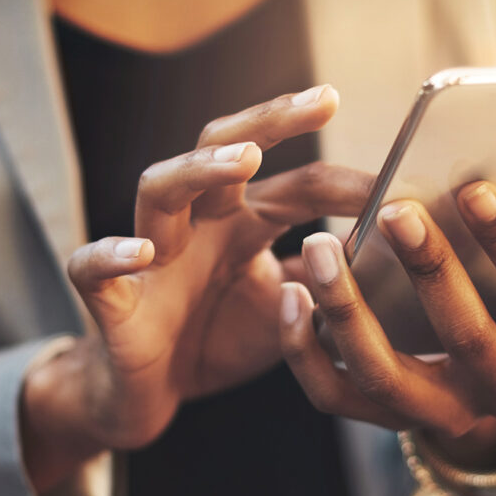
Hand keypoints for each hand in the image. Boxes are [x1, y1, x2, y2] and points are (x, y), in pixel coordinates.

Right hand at [21, 85, 372, 489]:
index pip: (296, 183)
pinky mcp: (111, 301)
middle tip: (322, 99)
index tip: (402, 179)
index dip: (347, 181)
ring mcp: (149, 256)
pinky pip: (93, 268)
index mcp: (240, 221)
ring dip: (200, 169)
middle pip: (221, 147)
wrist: (147, 396)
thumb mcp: (289, 311)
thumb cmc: (215, 339)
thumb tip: (396, 259)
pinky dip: (112, 254)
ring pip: (159, 188)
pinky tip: (141, 251)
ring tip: (245, 160)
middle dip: (269, 120)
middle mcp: (195, 223)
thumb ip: (329, 282)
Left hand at [279, 182, 495, 470]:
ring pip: (385, 374)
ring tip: (319, 245)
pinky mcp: (382, 419)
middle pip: (465, 336)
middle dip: (431, 270)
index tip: (476, 189)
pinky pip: (333, 395)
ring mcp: (438, 411)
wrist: (487, 374)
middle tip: (395, 209)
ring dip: (348, 309)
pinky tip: (289, 293)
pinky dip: (304, 349)